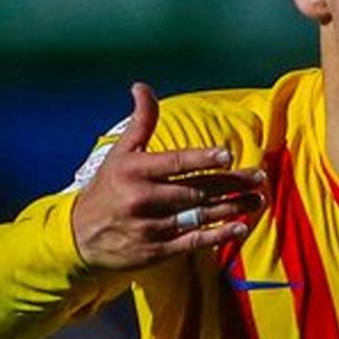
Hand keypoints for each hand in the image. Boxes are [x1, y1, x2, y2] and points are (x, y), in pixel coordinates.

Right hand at [70, 82, 267, 271]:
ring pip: (198, 216)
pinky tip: (239, 228)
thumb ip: (141, 122)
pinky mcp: (155, 251)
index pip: (174, 163)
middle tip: (259, 178)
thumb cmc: (107, 187)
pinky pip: (192, 242)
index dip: (202, 159)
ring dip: (232, 208)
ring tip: (257, 200)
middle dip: (231, 184)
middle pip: (195, 190)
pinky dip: (217, 235)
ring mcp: (150, 227)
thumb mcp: (120, 153)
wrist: (79, 237)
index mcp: (135, 171)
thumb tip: (141, 86)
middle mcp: (142, 199)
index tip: (227, 156)